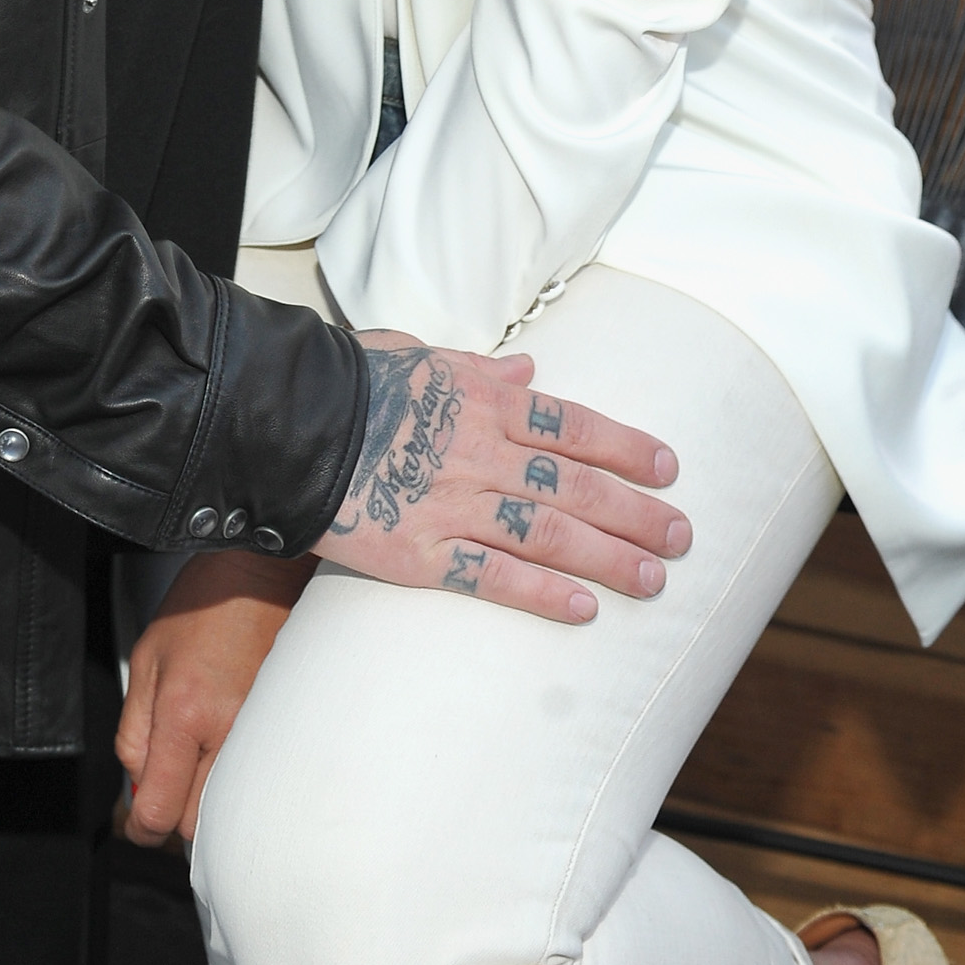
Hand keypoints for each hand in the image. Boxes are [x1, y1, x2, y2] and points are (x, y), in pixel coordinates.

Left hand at [115, 548, 314, 846]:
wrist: (261, 573)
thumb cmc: (203, 606)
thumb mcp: (146, 660)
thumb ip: (135, 732)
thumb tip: (140, 783)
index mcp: (183, 714)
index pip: (160, 810)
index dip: (140, 827)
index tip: (137, 823)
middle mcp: (227, 732)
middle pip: (197, 823)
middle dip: (174, 816)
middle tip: (166, 785)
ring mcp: (263, 734)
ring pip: (231, 809)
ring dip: (209, 803)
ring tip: (198, 765)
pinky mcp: (287, 731)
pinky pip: (260, 782)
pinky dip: (240, 783)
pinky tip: (229, 754)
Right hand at [312, 330, 689, 621]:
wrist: (283, 423)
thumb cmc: (350, 382)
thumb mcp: (419, 354)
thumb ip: (480, 366)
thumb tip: (531, 368)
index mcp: (481, 399)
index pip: (572, 425)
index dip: (625, 448)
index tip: (667, 469)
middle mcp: (479, 452)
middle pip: (574, 486)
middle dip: (635, 513)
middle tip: (681, 536)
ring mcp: (452, 505)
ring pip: (548, 534)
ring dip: (608, 558)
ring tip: (653, 580)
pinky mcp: (420, 553)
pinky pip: (492, 577)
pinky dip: (542, 594)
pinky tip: (583, 610)